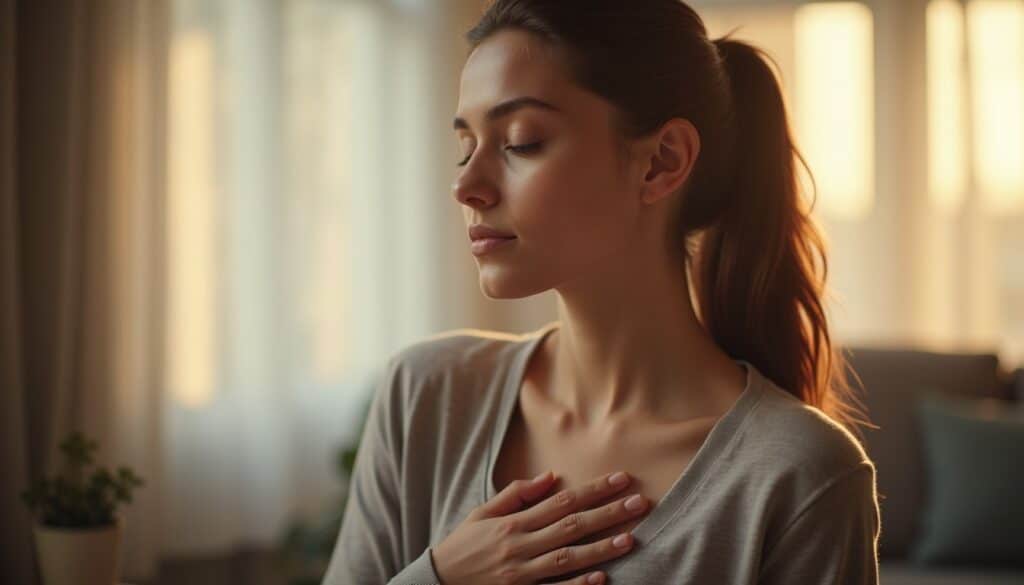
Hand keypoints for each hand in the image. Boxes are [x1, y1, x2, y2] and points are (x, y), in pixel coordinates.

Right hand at [431, 470, 648, 584]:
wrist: (438, 583)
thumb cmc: (463, 545)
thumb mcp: (483, 513)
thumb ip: (517, 494)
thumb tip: (550, 476)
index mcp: (514, 522)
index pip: (563, 500)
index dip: (594, 490)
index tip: (622, 479)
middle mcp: (521, 545)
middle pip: (572, 526)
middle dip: (608, 513)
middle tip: (640, 503)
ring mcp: (523, 573)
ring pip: (569, 558)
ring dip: (601, 548)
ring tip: (631, 539)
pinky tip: (602, 578)